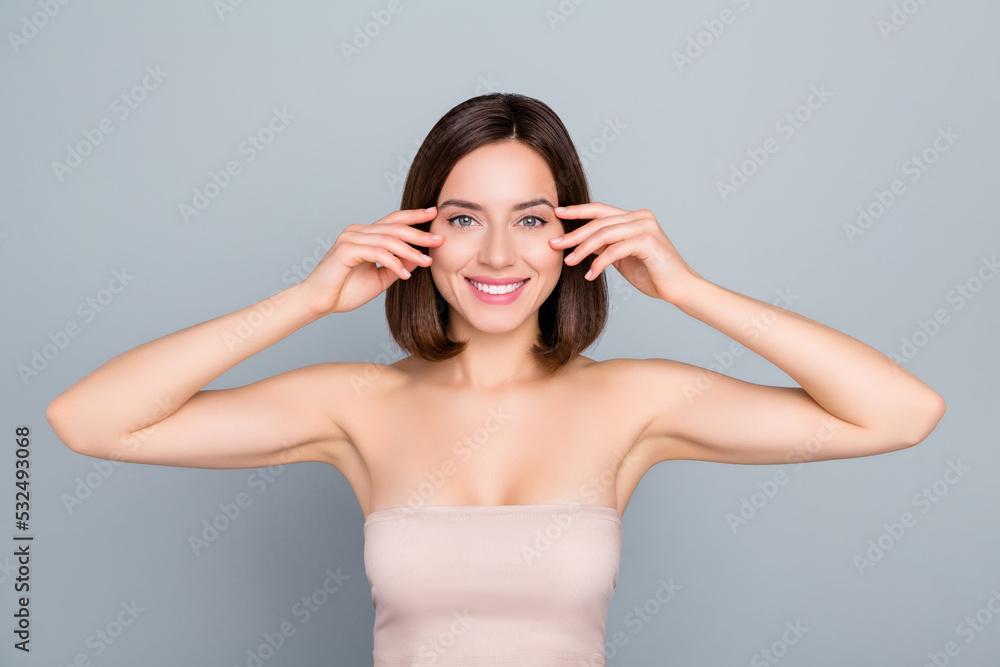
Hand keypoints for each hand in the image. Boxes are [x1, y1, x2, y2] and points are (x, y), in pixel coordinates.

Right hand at [299, 207, 442, 315]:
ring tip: (426, 262)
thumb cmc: (345, 291)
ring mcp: (350, 238)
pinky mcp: (346, 250)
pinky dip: (393, 263)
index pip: (393, 220)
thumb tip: (418, 256)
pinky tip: (405, 275)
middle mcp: (357, 232)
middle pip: (394, 227)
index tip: (434, 213)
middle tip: (440, 239)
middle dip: (419, 233)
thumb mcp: (380, 278)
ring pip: (388, 239)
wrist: (319, 303)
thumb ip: (397, 265)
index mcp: (364, 235)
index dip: (414, 216)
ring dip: (410, 251)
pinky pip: (377, 252)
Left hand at [551, 202, 703, 305]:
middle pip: (599, 222)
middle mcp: (641, 217)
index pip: (601, 210)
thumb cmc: (653, 274)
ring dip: (583, 249)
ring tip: (569, 262)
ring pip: (605, 234)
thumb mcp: (622, 257)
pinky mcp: (648, 241)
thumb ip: (606, 246)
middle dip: (574, 234)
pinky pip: (615, 250)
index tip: (557, 213)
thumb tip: (581, 242)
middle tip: (554, 244)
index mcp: (635, 217)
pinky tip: (590, 274)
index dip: (578, 210)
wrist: (679, 288)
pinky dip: (599, 262)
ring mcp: (646, 227)